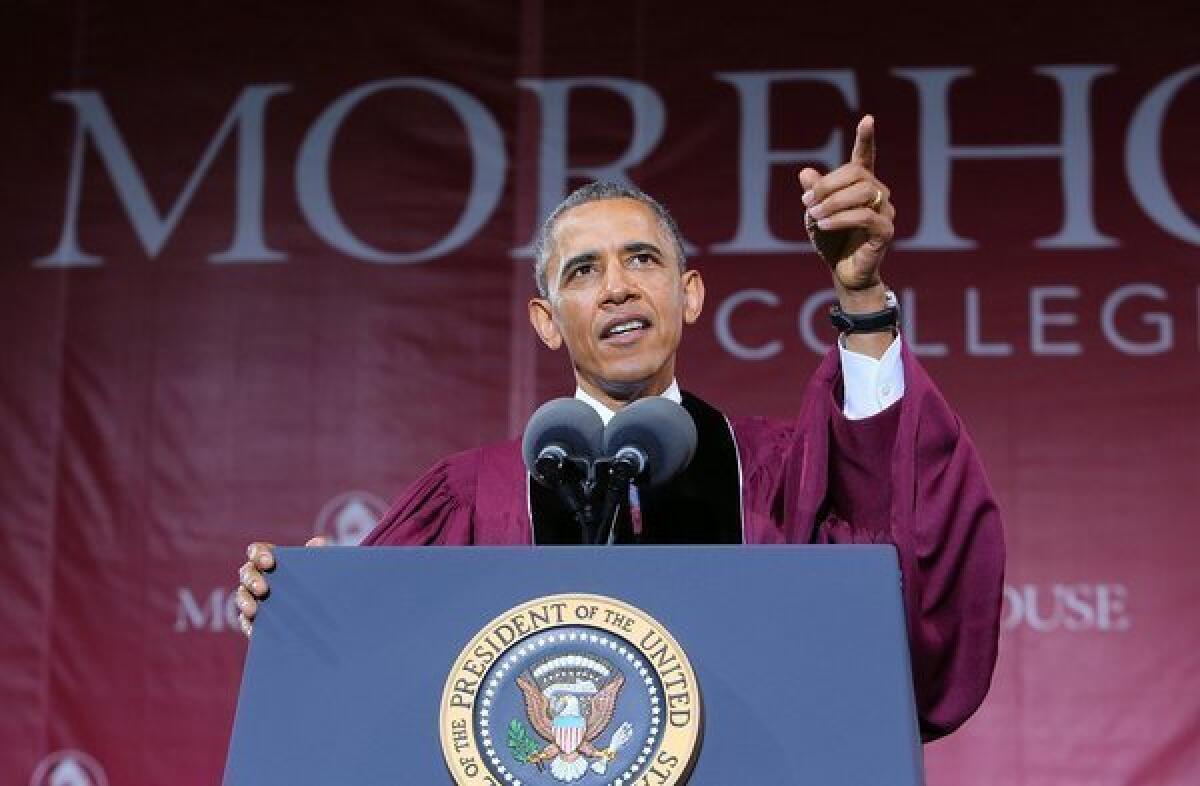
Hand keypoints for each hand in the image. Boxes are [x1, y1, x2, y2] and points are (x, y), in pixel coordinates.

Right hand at [235, 536, 328, 636]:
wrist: (316, 611)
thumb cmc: (312, 580)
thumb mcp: (316, 567)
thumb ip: (315, 554)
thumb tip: (318, 542)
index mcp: (268, 559)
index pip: (257, 551)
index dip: (259, 554)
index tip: (269, 562)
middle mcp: (256, 576)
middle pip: (246, 573)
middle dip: (252, 580)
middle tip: (263, 589)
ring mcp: (252, 597)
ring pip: (241, 596)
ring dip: (245, 602)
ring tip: (253, 611)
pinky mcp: (253, 618)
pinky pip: (245, 621)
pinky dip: (247, 624)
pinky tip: (253, 629)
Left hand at [798, 115, 895, 309]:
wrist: (843, 272)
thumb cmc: (832, 241)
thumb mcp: (816, 214)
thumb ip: (814, 194)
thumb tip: (805, 172)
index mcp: (862, 185)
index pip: (865, 157)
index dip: (866, 138)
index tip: (868, 119)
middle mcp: (878, 193)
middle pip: (857, 173)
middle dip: (828, 185)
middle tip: (807, 201)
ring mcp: (885, 211)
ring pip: (862, 192)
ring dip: (833, 202)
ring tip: (814, 215)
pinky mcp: (886, 230)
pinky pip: (864, 216)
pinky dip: (840, 219)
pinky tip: (823, 226)